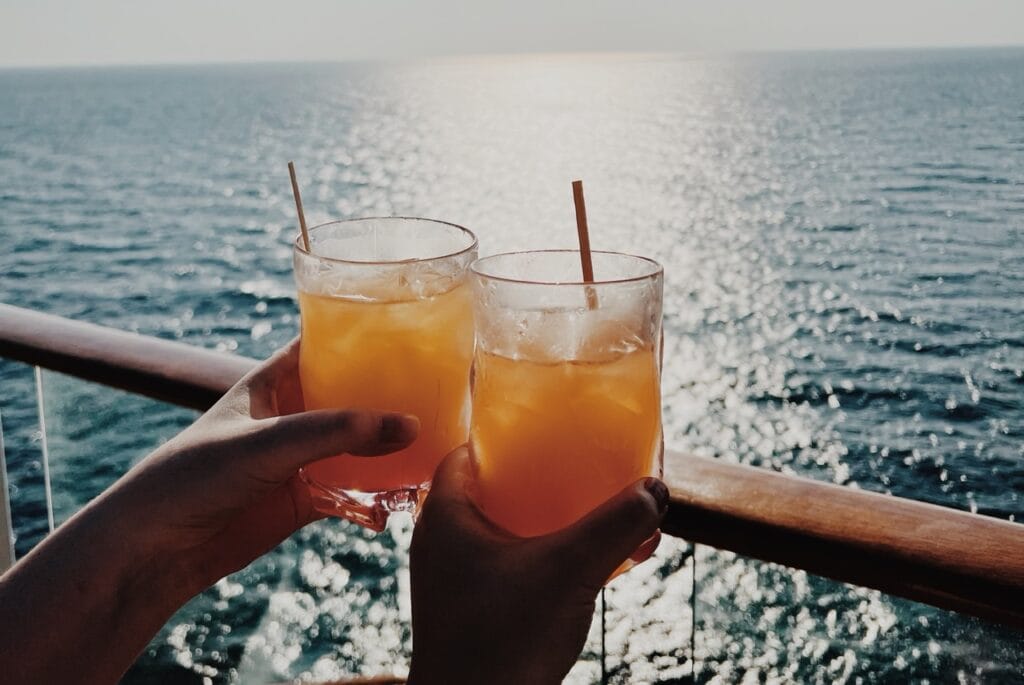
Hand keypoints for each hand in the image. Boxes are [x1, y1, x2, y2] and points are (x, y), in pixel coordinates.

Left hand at [0, 338, 418, 684]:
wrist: (158, 548)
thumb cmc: (195, 474)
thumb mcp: (268, 442)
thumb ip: (335, 432)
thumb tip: (408, 426)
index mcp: (275, 381)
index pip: (325, 344)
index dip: (364, 334)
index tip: (413, 328)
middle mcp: (294, 415)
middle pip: (355, 397)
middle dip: (393, 399)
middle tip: (442, 396)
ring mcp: (302, 459)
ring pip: (361, 447)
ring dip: (392, 453)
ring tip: (433, 455)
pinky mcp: (307, 500)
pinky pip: (355, 494)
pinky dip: (377, 500)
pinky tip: (396, 508)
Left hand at [408, 447, 668, 684]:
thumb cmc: (504, 640)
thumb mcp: (570, 571)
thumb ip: (616, 525)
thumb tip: (656, 488)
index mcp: (445, 516)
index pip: (464, 453)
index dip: (500, 437)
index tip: (539, 433)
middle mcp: (439, 543)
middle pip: (485, 490)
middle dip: (530, 480)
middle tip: (571, 471)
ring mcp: (450, 581)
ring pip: (496, 532)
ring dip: (537, 522)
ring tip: (583, 516)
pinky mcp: (467, 612)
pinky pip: (502, 568)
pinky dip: (536, 559)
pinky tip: (578, 568)